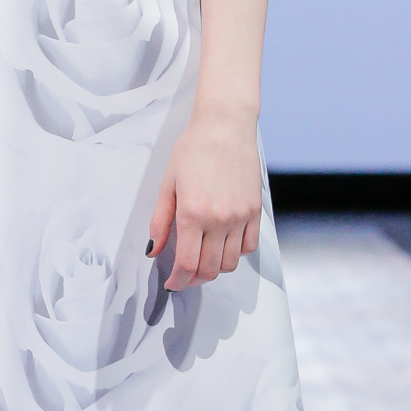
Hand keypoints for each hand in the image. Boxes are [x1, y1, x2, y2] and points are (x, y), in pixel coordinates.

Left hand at [148, 108, 262, 289]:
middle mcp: (219, 220)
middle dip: (194, 279)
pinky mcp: (255, 211)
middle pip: (210, 270)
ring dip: (215, 269)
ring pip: (230, 263)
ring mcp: (240, 216)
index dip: (178, 281)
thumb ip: (160, 222)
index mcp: (192, 214)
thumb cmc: (194, 149)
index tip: (172, 283)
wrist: (225, 126)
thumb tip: (154, 250)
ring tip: (203, 260)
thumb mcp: (168, 184)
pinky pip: (248, 246)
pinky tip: (223, 244)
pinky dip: (236, 253)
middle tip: (185, 276)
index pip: (187, 264)